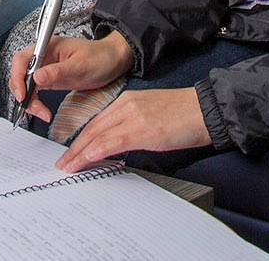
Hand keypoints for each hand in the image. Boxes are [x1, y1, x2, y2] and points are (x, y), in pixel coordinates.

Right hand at [6, 33, 133, 121]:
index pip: (23, 59)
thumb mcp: (80, 65)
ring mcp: (46, 68)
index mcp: (48, 46)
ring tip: (42, 113)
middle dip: (22, 93)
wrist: (113, 61)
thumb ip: (57, 72)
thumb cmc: (100, 57)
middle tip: (31, 108)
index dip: (17, 77)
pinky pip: (35, 91)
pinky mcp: (50, 79)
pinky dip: (35, 102)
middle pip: (21, 73)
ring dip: (29, 101)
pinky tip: (43, 111)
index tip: (22, 94)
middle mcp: (44, 56)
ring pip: (26, 85)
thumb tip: (37, 77)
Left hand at [55, 88, 210, 171]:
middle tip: (62, 162)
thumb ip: (133, 125)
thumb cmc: (185, 114)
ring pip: (97, 135)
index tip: (71, 151)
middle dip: (74, 147)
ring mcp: (133, 117)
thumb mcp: (152, 115)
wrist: (206, 109)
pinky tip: (86, 160)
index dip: (81, 138)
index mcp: (127, 101)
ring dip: (79, 153)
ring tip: (67, 167)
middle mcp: (126, 106)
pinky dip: (96, 152)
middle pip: (92, 128)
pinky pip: (112, 142)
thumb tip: (118, 144)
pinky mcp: (142, 129)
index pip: (96, 122)